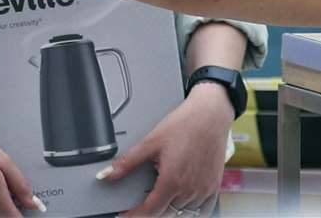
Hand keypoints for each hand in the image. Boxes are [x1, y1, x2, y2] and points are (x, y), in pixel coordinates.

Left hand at [102, 84, 235, 216]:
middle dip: (150, 214)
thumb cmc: (184, 124)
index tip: (125, 216)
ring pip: (184, 214)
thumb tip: (106, 174)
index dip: (134, 216)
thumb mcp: (150, 142)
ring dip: (169, 212)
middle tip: (139, 208)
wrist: (210, 114)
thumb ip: (127, 162)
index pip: (150, 211)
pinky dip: (191, 212)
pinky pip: (203, 211)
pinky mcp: (214, 187)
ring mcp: (204, 190)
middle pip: (166, 215)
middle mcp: (189, 189)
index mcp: (172, 180)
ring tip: (158, 203)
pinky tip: (181, 206)